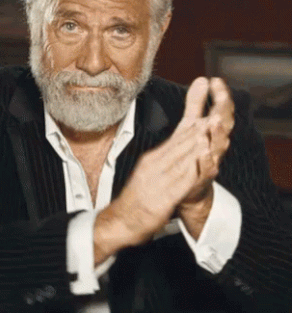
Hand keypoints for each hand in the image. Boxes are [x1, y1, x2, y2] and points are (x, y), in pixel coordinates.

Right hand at [94, 77, 234, 262]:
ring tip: (209, 130)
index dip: (193, 126)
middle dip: (198, 130)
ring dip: (195, 144)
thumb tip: (177, 149)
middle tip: (213, 114)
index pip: (175, 141)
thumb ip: (162, 160)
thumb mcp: (148, 173)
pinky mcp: (162, 197)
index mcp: (153, 160)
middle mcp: (155, 166)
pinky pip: (179, 181)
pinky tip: (200, 161)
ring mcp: (158, 180)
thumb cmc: (136, 198)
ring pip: (180, 159)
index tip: (206, 113)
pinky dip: (191, 169)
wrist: (121, 220)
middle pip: (179, 145)